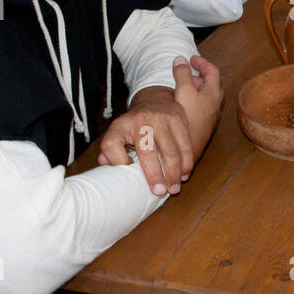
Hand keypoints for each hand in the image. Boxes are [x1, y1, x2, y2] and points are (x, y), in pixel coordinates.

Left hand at [97, 79, 193, 195]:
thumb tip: (106, 166)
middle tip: (160, 192)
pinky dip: (187, 161)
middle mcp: (141, 120)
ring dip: (174, 172)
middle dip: (156, 175)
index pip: (111, 145)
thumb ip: (109, 150)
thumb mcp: (117, 132)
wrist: (154, 100)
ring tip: (174, 188)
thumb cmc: (134, 125)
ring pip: (170, 150)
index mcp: (121, 125)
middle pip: (148, 151)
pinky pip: (185, 144)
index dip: (117, 162)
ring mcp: (162, 118)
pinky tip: (185, 174)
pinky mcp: (178, 119)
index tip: (127, 177)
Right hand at [173, 55, 221, 161]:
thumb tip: (180, 59)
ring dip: (195, 91)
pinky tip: (181, 107)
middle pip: (211, 85)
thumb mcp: (184, 91)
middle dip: (199, 77)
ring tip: (182, 90)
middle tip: (186, 75)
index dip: (202, 63)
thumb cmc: (189, 118)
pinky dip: (193, 102)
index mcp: (214, 94)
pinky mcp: (204, 127)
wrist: (189, 148)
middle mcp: (216, 105)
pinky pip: (201, 108)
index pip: (212, 72)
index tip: (192, 59)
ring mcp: (211, 117)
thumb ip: (182, 74)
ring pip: (206, 98)